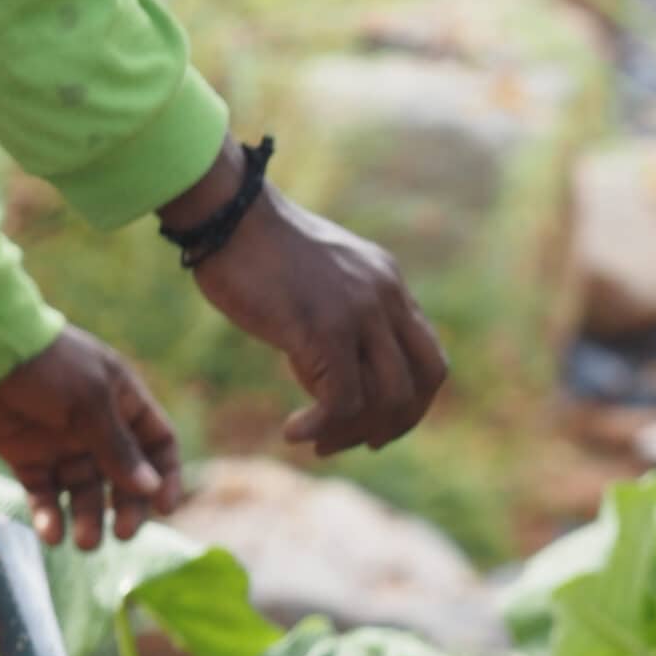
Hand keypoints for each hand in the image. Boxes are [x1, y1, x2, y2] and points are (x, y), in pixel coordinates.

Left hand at [0, 326, 180, 549]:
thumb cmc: (45, 364)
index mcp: (122, 401)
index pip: (157, 444)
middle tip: (121, 533)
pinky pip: (46, 494)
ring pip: (84, 492)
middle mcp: (96, 426)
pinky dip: (49, 516)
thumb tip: (150, 490)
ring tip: (83, 543)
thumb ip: (119, 448)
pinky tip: (51, 534)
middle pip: (124, 478)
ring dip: (87, 519)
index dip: (165, 477)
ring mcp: (62, 443)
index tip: (164, 508)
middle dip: (124, 508)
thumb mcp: (90, 401)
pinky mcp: (28, 458)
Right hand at [161, 144, 447, 457]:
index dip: (411, 405)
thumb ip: (345, 322)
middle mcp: (385, 297)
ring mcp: (360, 312)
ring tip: (316, 440)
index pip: (429, 361)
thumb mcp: (321, 283)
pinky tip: (293, 431)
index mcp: (389, 285)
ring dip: (352, 434)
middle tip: (349, 442)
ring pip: (386, 400)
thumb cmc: (255, 251)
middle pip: (419, 386)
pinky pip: (343, 402)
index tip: (376, 425)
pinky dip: (321, 428)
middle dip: (391, 427)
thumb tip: (341, 384)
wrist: (225, 213)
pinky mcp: (327, 329)